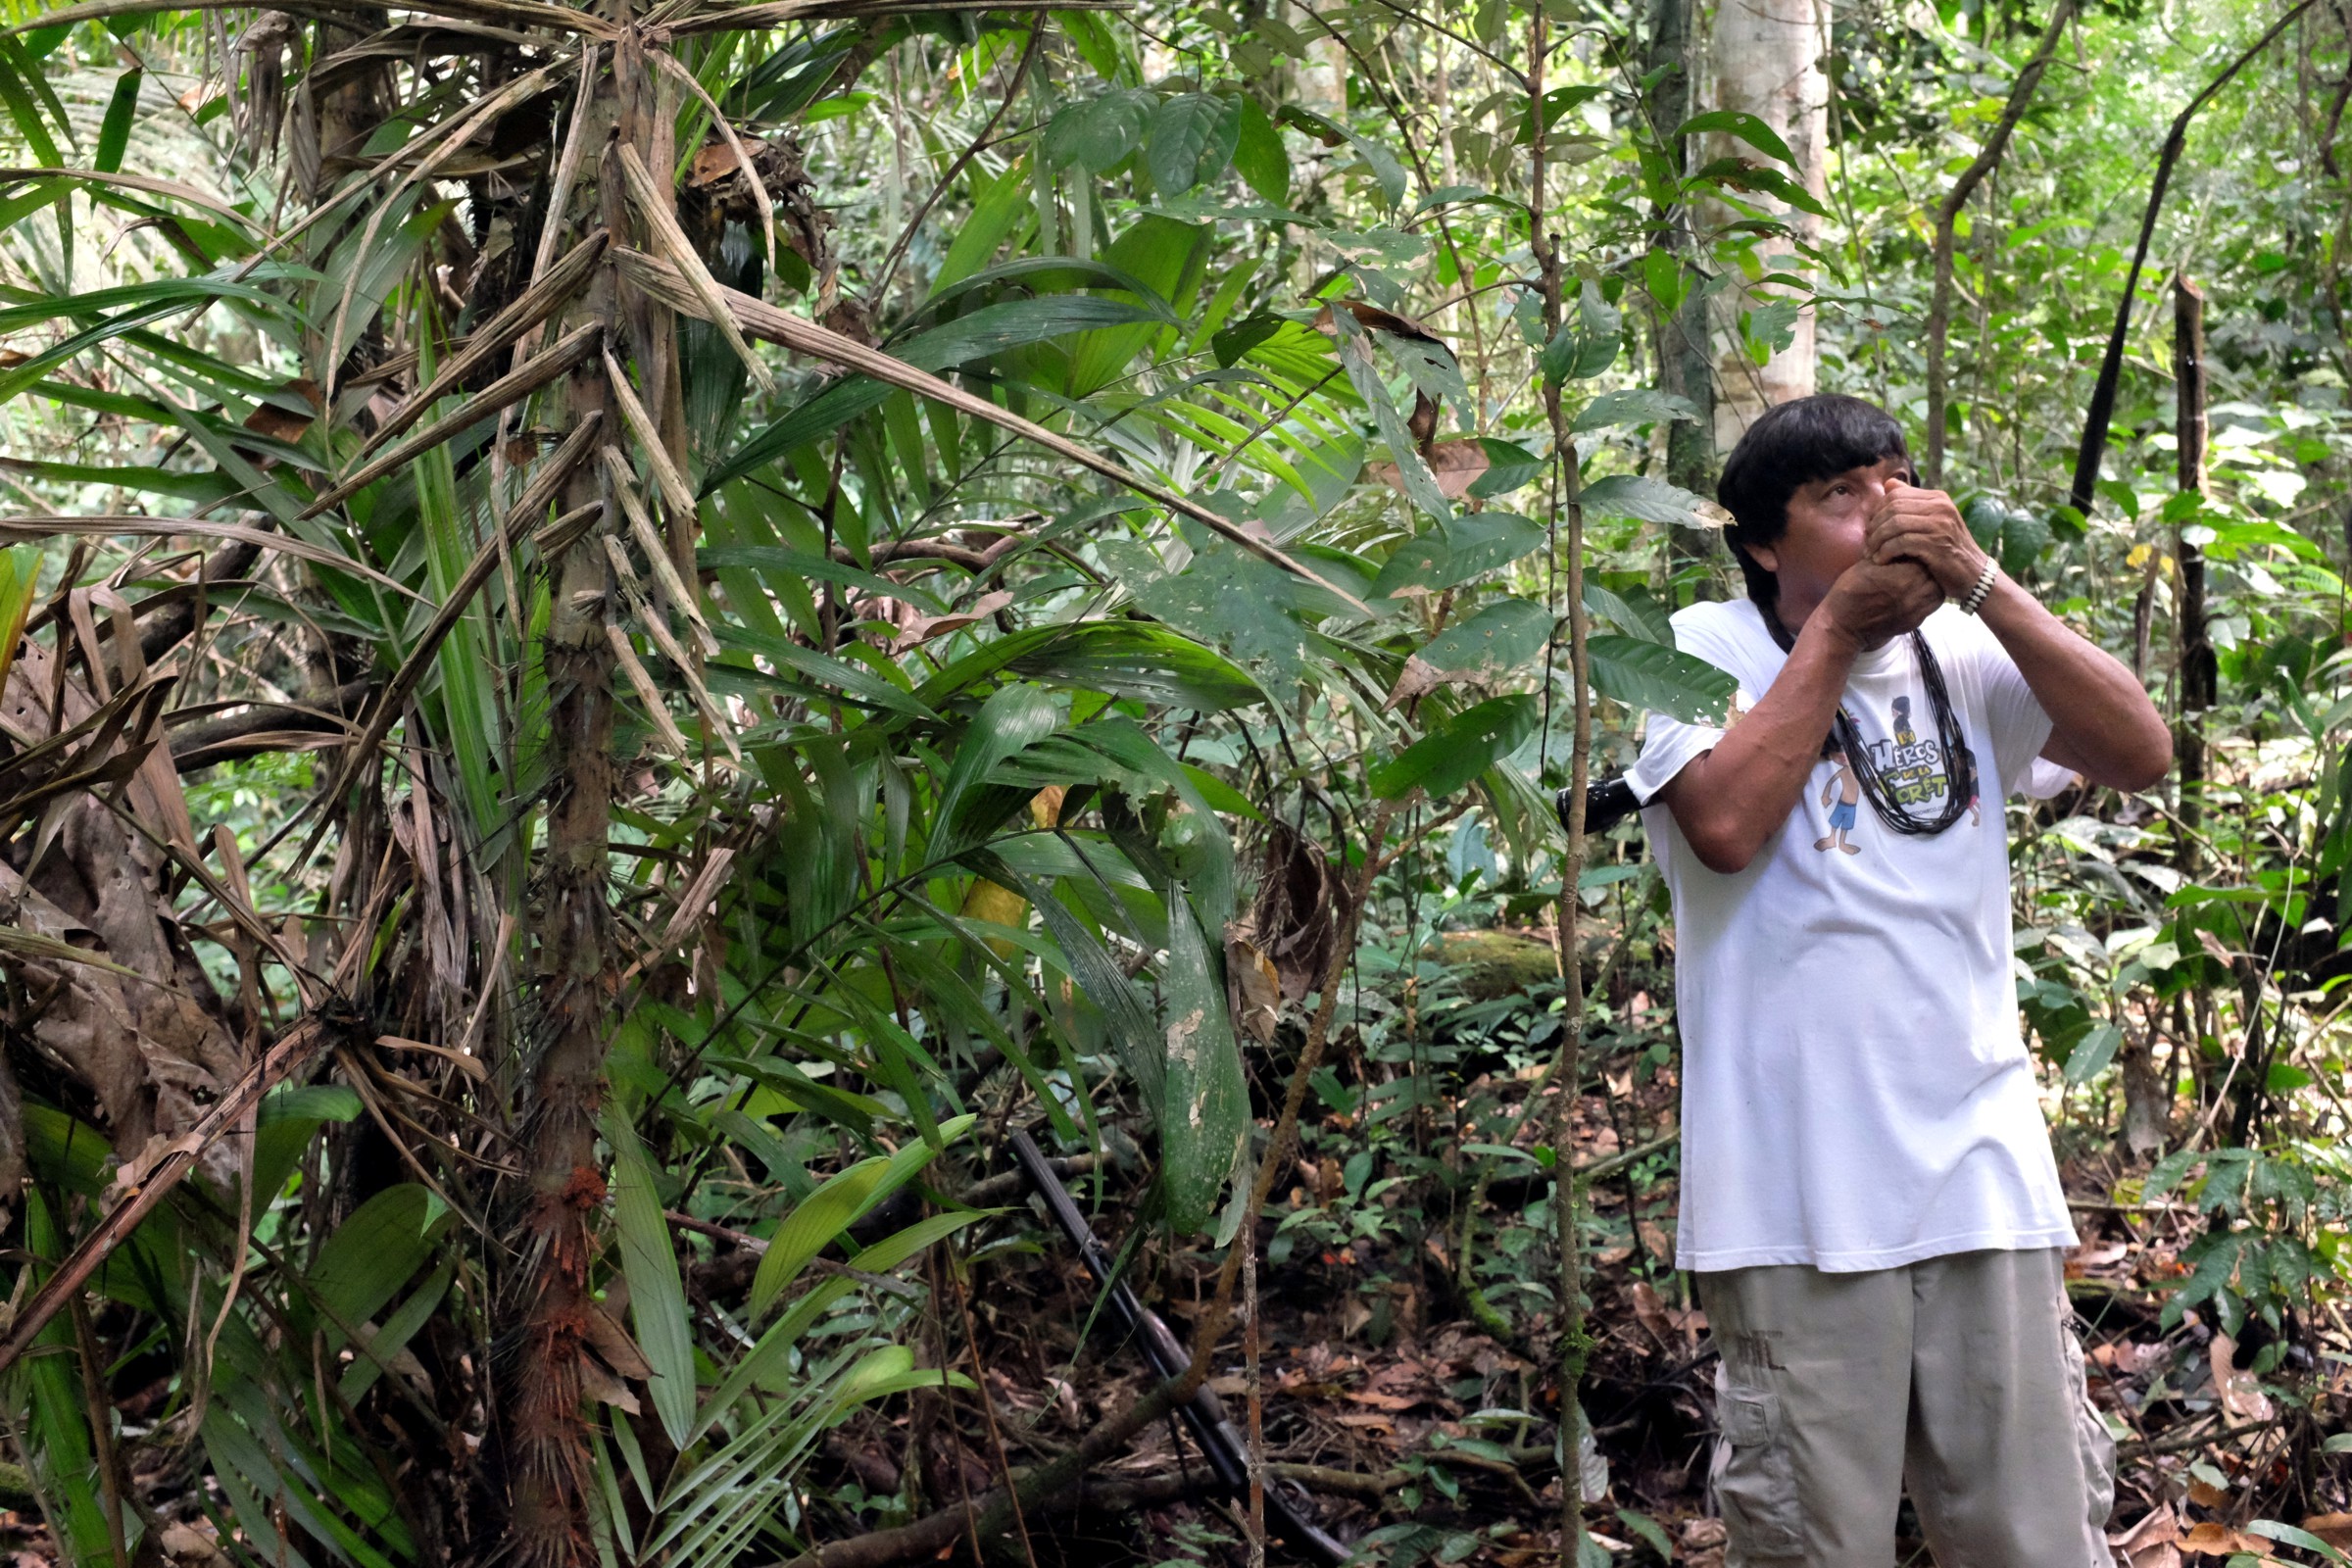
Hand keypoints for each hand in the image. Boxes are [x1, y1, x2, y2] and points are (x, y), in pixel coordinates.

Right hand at [1819, 557, 1942, 648]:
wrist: (1843, 625)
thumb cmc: (1849, 591)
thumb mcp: (1865, 564)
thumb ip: (1888, 553)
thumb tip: (1901, 540)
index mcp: (1901, 576)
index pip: (1922, 556)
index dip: (1916, 551)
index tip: (1908, 550)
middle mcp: (1914, 594)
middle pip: (1934, 573)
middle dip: (1926, 566)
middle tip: (1916, 562)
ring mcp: (1916, 611)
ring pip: (1938, 590)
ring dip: (1931, 582)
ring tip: (1920, 577)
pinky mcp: (1915, 623)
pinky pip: (1931, 606)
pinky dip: (1928, 596)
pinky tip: (1916, 592)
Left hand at [1864, 477, 1990, 597]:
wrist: (1974, 575)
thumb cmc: (1947, 550)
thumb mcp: (1933, 522)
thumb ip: (1912, 504)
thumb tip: (1889, 484)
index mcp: (1938, 498)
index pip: (1896, 494)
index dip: (1877, 511)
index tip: (1870, 529)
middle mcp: (1941, 507)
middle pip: (1893, 507)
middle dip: (1874, 526)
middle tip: (1867, 543)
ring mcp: (1940, 525)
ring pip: (1895, 524)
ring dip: (1877, 540)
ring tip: (1871, 553)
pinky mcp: (1937, 544)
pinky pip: (1901, 542)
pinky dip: (1886, 552)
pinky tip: (1881, 561)